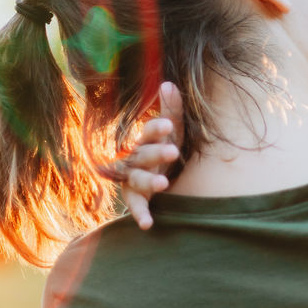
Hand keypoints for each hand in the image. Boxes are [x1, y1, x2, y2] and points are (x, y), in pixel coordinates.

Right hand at [116, 82, 182, 229]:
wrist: (163, 174)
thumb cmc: (167, 146)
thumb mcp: (173, 129)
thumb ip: (171, 109)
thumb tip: (168, 84)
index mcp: (146, 140)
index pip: (148, 132)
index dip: (156, 129)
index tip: (168, 126)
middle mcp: (136, 159)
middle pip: (142, 155)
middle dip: (156, 153)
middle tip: (173, 152)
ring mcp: (133, 179)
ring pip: (136, 180)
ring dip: (148, 182)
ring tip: (164, 185)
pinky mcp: (136, 198)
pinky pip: (135, 206)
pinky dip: (140, 214)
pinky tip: (148, 224)